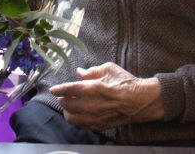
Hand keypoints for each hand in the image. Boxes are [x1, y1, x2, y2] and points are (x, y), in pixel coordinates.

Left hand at [49, 63, 163, 131]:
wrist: (141, 101)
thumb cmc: (125, 82)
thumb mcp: (108, 69)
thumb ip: (91, 71)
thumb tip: (79, 72)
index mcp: (92, 88)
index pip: (67, 90)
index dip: (58, 89)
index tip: (53, 89)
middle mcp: (91, 105)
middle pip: (67, 105)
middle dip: (62, 100)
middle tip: (62, 97)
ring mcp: (95, 117)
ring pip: (72, 118)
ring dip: (67, 112)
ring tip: (68, 107)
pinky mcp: (100, 125)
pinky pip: (82, 126)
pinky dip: (76, 120)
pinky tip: (77, 115)